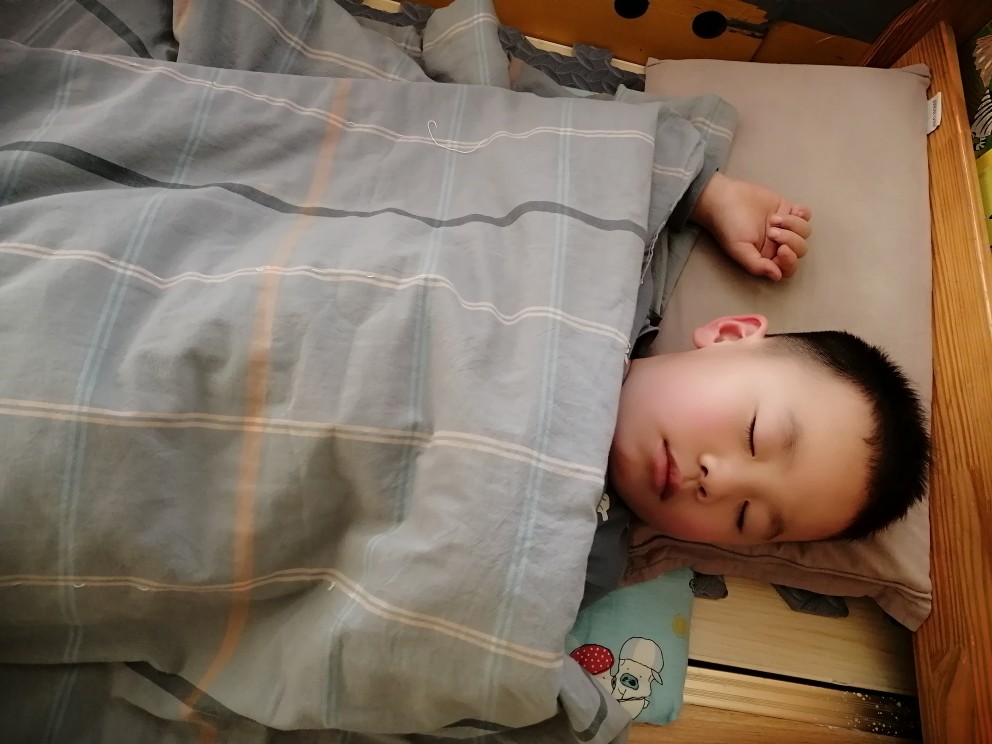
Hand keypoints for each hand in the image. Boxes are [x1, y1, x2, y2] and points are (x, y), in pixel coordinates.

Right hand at [688, 173, 811, 280]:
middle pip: (800, 250)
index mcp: (767, 258)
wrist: (725, 198)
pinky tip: (792, 210)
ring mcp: (785, 228)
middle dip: (790, 240)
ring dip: (793, 225)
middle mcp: (777, 245)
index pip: (788, 268)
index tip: (781, 249)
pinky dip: (803, 214)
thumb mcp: (739, 249)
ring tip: (773, 218)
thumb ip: (757, 265)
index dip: (790, 261)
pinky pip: (806, 215)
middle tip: (771, 230)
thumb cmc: (729, 226)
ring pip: (805, 233)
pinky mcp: (787, 210)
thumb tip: (777, 276)